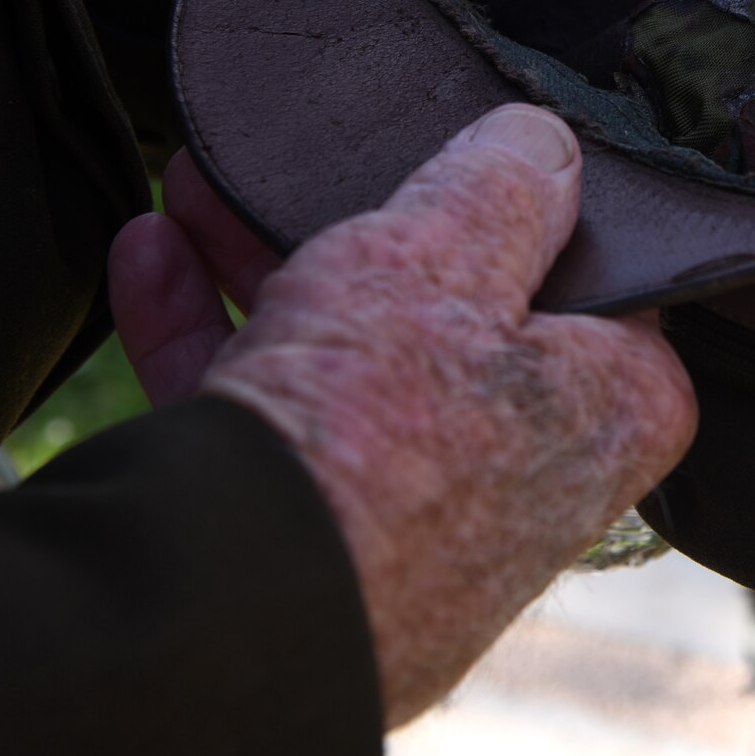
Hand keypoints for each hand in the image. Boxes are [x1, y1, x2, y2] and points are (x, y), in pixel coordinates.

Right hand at [108, 105, 698, 727]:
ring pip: (343, 355)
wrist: (234, 612)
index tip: (467, 147)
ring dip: (258, 259)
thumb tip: (541, 143)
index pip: (599, 281)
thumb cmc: (374, 437)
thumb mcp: (446, 254)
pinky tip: (148, 256)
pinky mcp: (313, 542)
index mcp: (606, 408)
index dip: (529, 206)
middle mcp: (522, 476)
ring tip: (198, 183)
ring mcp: (412, 517)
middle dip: (355, 216)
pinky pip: (265, 416)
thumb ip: (503, 182)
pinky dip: (204, 333)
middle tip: (303, 150)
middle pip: (448, 309)